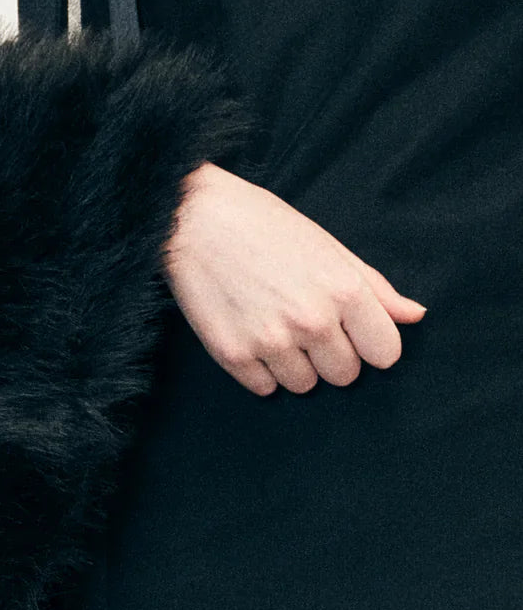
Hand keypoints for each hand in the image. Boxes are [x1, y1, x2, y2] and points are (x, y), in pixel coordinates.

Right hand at [161, 161, 427, 395]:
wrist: (194, 221)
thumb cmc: (265, 227)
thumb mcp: (328, 248)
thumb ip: (375, 288)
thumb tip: (415, 316)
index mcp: (344, 290)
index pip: (384, 353)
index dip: (369, 344)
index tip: (351, 331)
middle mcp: (311, 321)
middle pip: (345, 375)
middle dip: (331, 356)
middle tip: (305, 324)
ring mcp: (271, 342)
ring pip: (304, 385)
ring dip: (294, 365)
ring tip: (273, 326)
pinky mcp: (234, 357)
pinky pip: (265, 389)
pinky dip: (260, 370)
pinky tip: (250, 334)